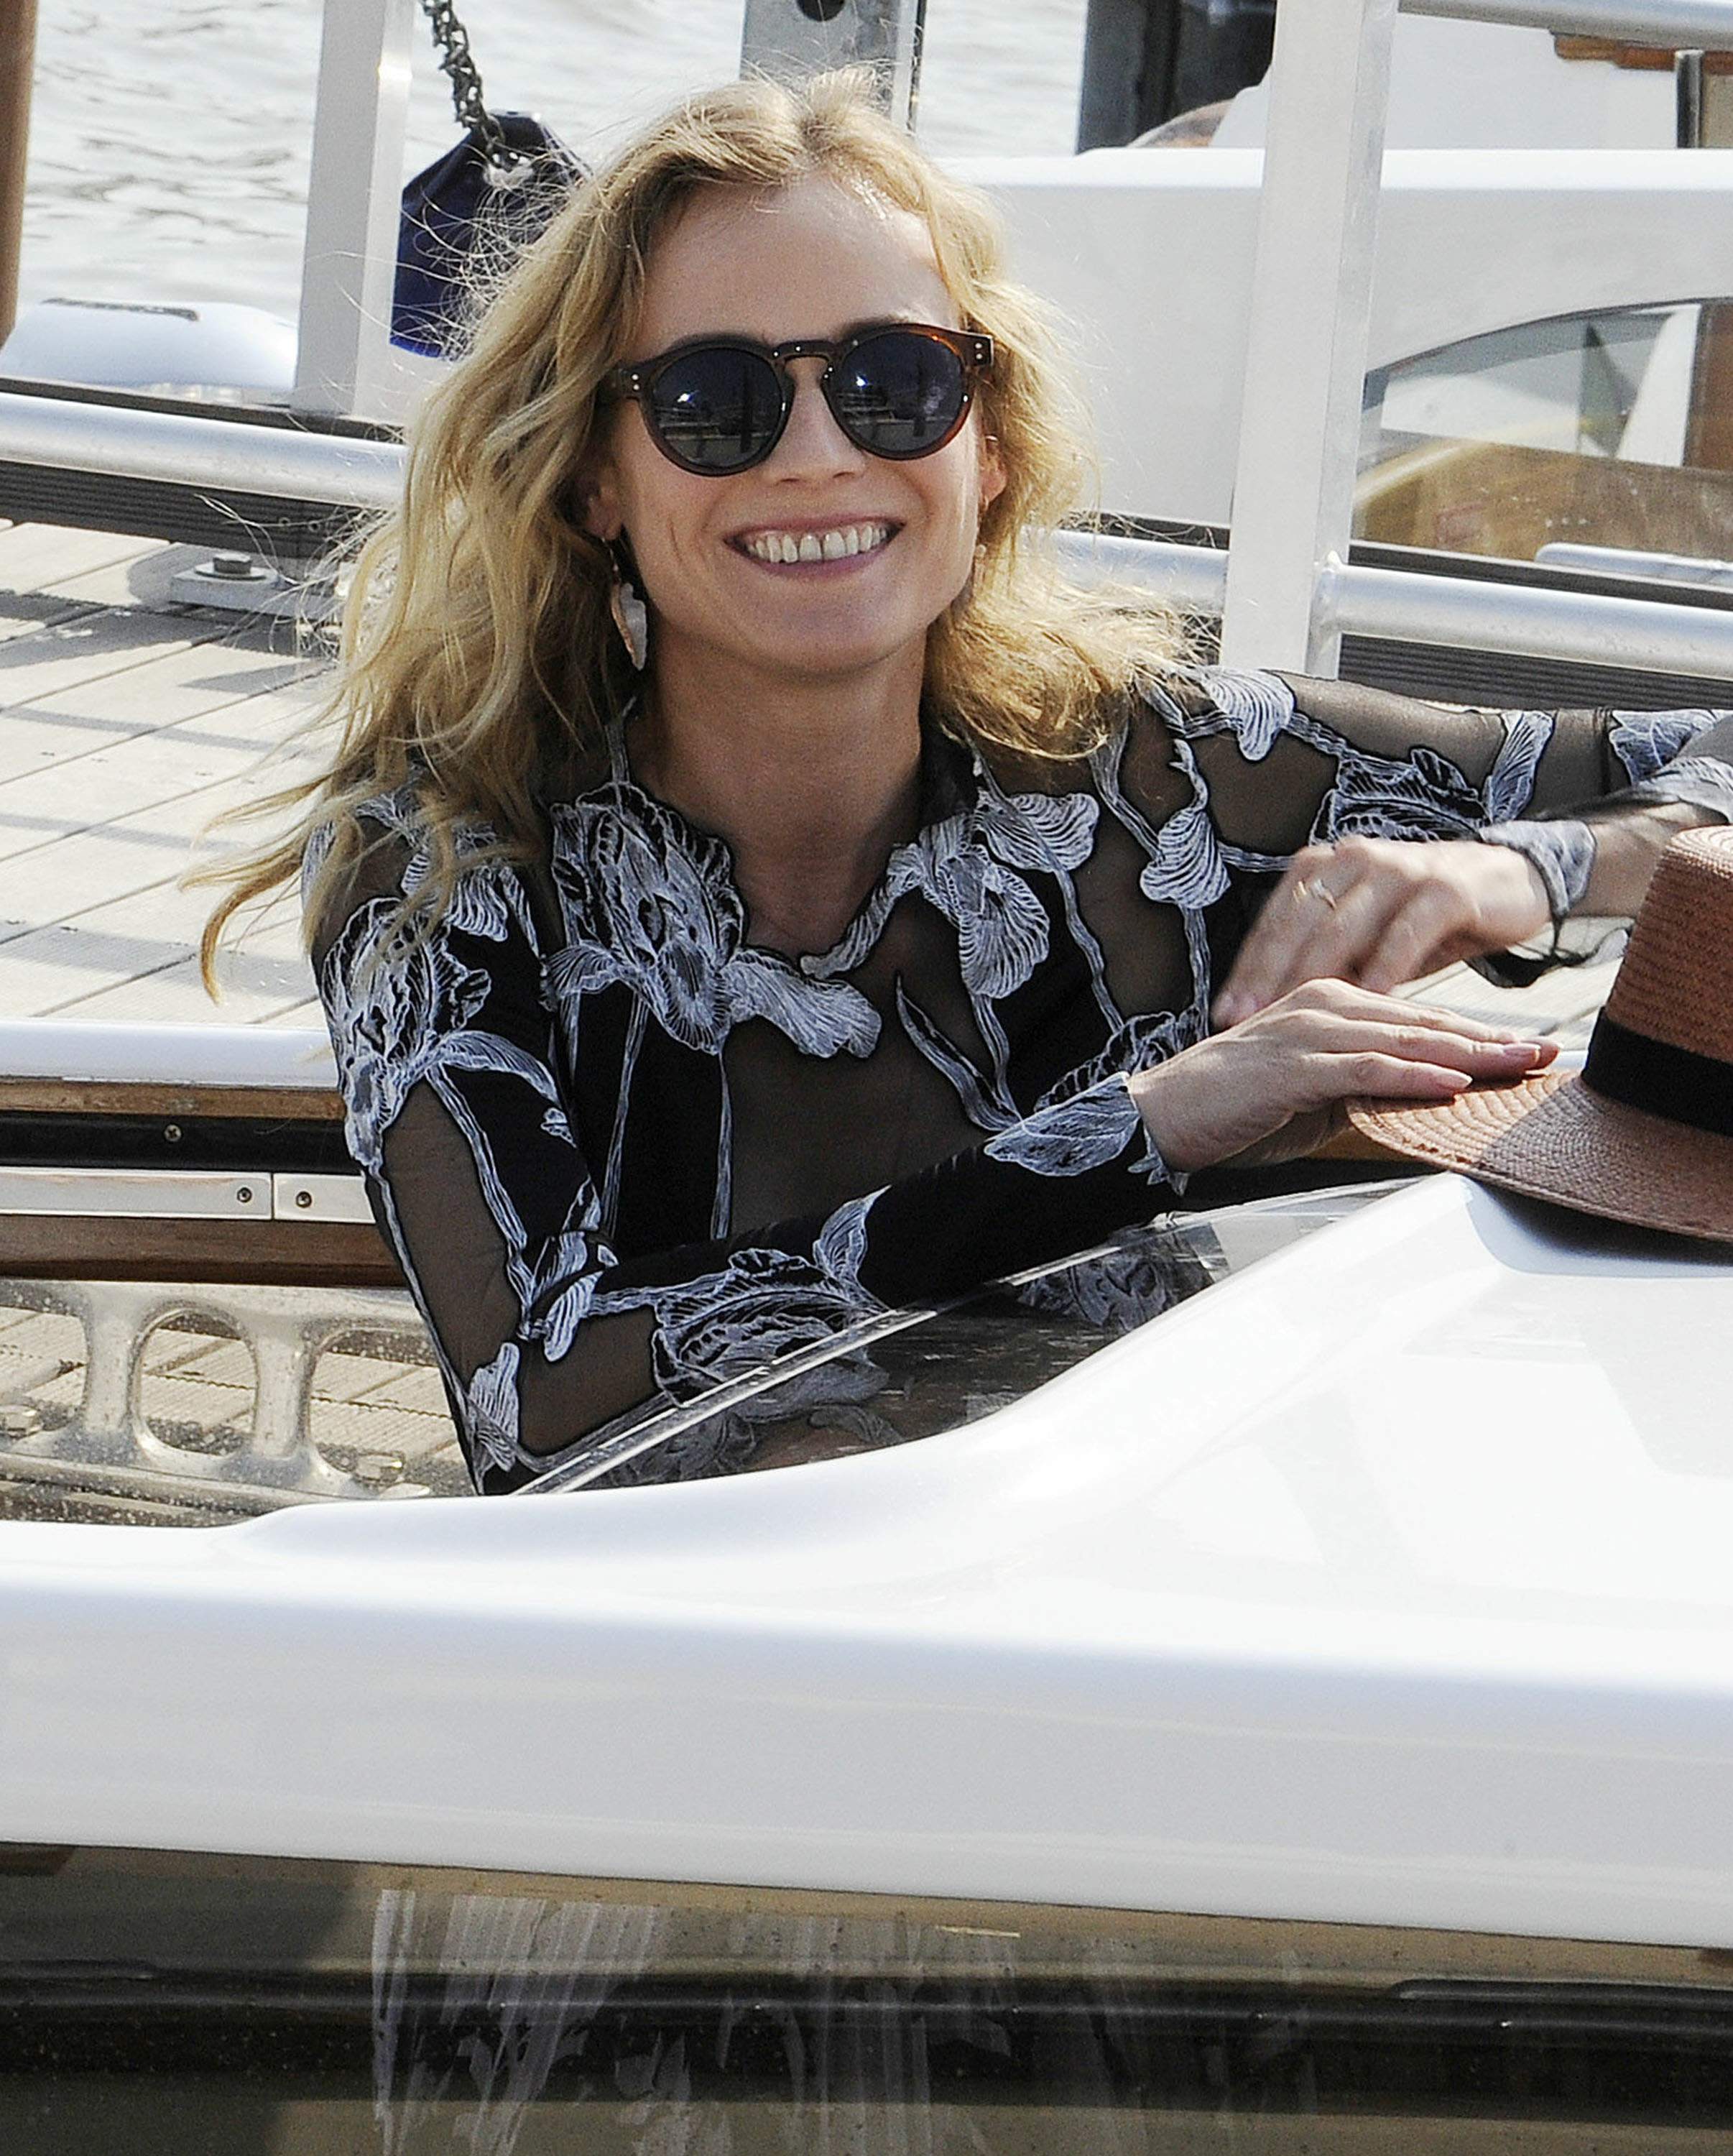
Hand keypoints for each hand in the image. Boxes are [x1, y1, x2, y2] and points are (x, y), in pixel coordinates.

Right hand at [1131, 978, 1556, 1174]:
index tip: (1525, 1049)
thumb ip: (1360, 1089)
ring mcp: (1308, 1031)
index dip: (1475, 1033)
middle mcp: (1324, 1005)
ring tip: (1518, 1065)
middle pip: (1423, 1022)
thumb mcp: (1310, 1097)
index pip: (1417, 1019)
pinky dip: (1412, 1076)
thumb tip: (1414, 1104)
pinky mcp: (1293, 1065)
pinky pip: (1365, 1068)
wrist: (1161, 1118)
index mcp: (1329, 1005)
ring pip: (1403, 1039)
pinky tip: (1451, 1083)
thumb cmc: (1230, 1110)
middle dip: (1490, 1039)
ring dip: (1467, 1053)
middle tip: (1546, 1052)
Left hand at [1213, 837, 1551, 1026]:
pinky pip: (1404, 933)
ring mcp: (1398, 869)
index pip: (1274, 923)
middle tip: (1243, 1021)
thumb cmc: (1423, 920)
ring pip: (1344, 927)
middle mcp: (1354, 860)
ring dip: (1313, 975)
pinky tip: (1367, 1002)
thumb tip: (1272, 1014)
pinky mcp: (1442, 889)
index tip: (1221, 1015)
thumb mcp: (1367, 940)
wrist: (1507, 884)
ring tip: (1291, 1017)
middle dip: (1267, 976)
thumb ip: (1327, 965)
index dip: (1247, 970)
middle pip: (1299, 925)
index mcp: (1325, 869)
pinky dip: (1384, 968)